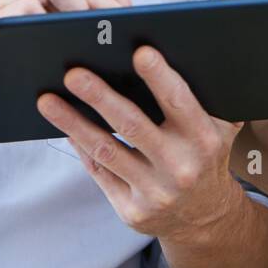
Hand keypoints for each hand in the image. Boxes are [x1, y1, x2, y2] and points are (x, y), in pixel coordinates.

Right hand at [0, 0, 131, 137]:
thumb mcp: (38, 72)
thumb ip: (67, 60)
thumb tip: (120, 74)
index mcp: (40, 7)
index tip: (135, 18)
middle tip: (121, 26)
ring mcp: (3, 9)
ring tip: (92, 29)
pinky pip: (20, 6)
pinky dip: (41, 16)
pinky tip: (57, 43)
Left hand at [36, 45, 243, 243]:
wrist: (205, 217)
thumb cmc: (205, 157)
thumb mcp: (220, 128)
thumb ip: (208, 96)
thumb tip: (185, 50)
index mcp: (204, 140)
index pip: (179, 102)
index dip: (160, 77)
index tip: (139, 51)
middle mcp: (181, 168)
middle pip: (132, 125)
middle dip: (100, 97)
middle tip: (73, 73)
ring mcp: (155, 193)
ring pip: (106, 150)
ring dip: (73, 122)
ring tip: (47, 100)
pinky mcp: (132, 211)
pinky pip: (99, 171)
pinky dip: (80, 145)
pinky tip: (63, 124)